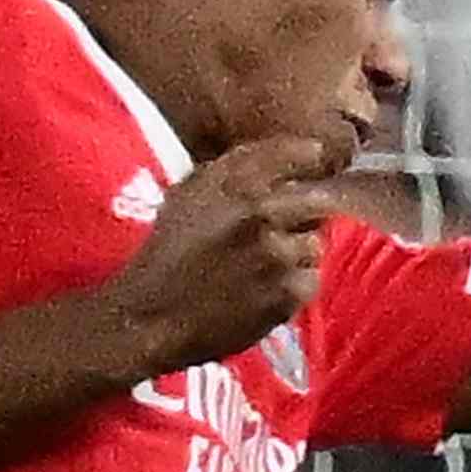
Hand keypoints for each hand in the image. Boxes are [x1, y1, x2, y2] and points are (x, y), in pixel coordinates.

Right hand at [100, 131, 342, 373]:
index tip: (312, 159)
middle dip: (309, 211)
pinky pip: (310, 280)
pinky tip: (266, 291)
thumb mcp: (188, 194)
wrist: (154, 318)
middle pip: (316, 201)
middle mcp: (260, 212)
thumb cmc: (166, 255)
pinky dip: (294, 286)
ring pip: (313, 244)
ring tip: (266, 266)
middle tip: (289, 227)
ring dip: (298, 253)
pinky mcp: (286, 293)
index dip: (306, 157)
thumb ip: (233, 170)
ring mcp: (277, 254)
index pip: (291, 154)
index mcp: (234, 183)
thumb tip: (281, 156)